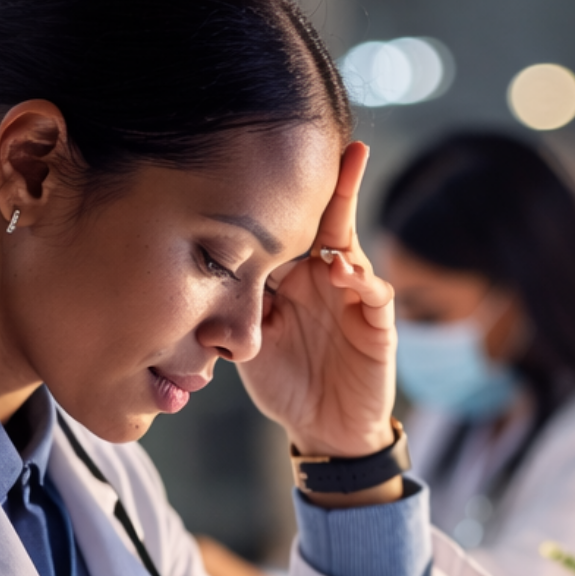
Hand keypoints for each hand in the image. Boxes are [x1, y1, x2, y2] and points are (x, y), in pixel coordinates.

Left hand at [239, 141, 396, 461]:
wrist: (322, 428)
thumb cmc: (285, 383)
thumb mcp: (249, 346)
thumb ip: (233, 314)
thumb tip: (196, 284)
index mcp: (290, 278)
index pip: (285, 230)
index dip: (282, 198)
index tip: (272, 158)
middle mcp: (324, 278)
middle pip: (327, 223)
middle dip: (336, 185)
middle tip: (345, 147)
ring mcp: (353, 297)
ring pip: (352, 251)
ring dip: (348, 230)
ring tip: (329, 225)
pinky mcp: (378, 324)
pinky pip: (376, 296)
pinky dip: (366, 283)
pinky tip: (351, 277)